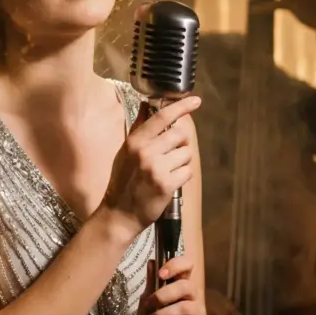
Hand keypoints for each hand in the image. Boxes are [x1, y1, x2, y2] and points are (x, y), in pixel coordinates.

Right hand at [102, 96, 200, 236]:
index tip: (196, 101)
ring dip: (182, 161)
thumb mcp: (125, 151)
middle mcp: (146, 152)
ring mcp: (157, 169)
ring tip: (168, 170)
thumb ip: (139, 128)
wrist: (119, 213)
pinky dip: (182, 176)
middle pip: (180, 135)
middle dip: (181, 143)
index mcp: (135, 141)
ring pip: (187, 154)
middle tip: (172, 153)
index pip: (162, 117)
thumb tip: (146, 105)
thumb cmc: (122, 181)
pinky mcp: (167, 185)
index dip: (181, 107)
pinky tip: (170, 181)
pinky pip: (187, 171)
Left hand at [137, 256, 210, 314]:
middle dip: (163, 295)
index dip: (176, 265)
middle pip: (186, 286)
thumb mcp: (147, 302)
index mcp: (181, 283)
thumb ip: (151, 284)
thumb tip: (152, 261)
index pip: (187, 265)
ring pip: (185, 308)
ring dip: (163, 314)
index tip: (161, 274)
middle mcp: (193, 296)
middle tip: (148, 304)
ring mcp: (198, 313)